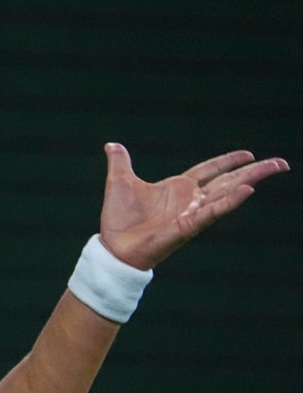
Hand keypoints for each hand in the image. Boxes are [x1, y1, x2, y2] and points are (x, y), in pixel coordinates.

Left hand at [98, 143, 288, 269]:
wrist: (113, 247)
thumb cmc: (118, 220)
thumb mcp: (119, 183)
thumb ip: (120, 162)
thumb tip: (112, 145)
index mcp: (177, 188)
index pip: (210, 170)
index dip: (229, 161)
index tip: (249, 153)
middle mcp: (189, 200)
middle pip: (228, 180)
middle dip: (255, 170)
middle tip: (281, 163)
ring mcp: (191, 213)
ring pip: (227, 193)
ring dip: (250, 180)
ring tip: (273, 169)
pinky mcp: (187, 226)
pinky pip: (211, 212)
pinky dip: (228, 202)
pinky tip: (246, 190)